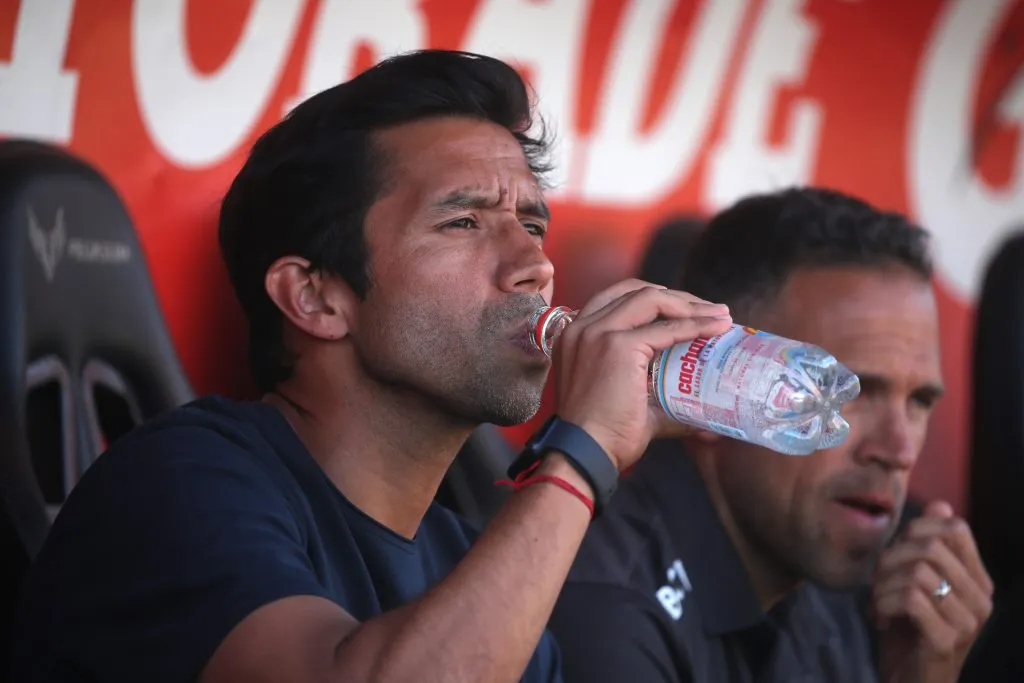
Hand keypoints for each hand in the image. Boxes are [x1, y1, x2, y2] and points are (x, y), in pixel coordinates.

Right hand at [553, 279, 731, 470]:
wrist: (585, 452)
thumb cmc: (602, 435)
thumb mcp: (627, 402)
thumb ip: (660, 400)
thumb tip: (701, 417)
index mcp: (576, 335)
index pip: (619, 299)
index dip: (656, 299)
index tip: (687, 311)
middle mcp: (582, 326)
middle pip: (636, 290)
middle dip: (678, 297)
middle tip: (709, 311)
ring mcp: (598, 332)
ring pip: (652, 299)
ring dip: (690, 305)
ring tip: (719, 316)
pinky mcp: (618, 345)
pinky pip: (665, 328)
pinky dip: (694, 326)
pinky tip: (715, 330)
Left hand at [873, 501, 993, 682]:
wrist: (910, 682)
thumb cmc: (909, 630)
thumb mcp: (914, 582)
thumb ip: (926, 546)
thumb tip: (940, 503)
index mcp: (977, 581)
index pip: (956, 528)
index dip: (917, 527)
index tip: (895, 552)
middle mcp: (981, 600)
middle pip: (931, 547)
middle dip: (891, 558)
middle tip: (878, 581)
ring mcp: (968, 623)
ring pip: (918, 571)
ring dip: (884, 584)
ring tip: (878, 601)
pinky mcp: (946, 641)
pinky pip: (911, 598)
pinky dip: (884, 603)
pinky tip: (881, 618)